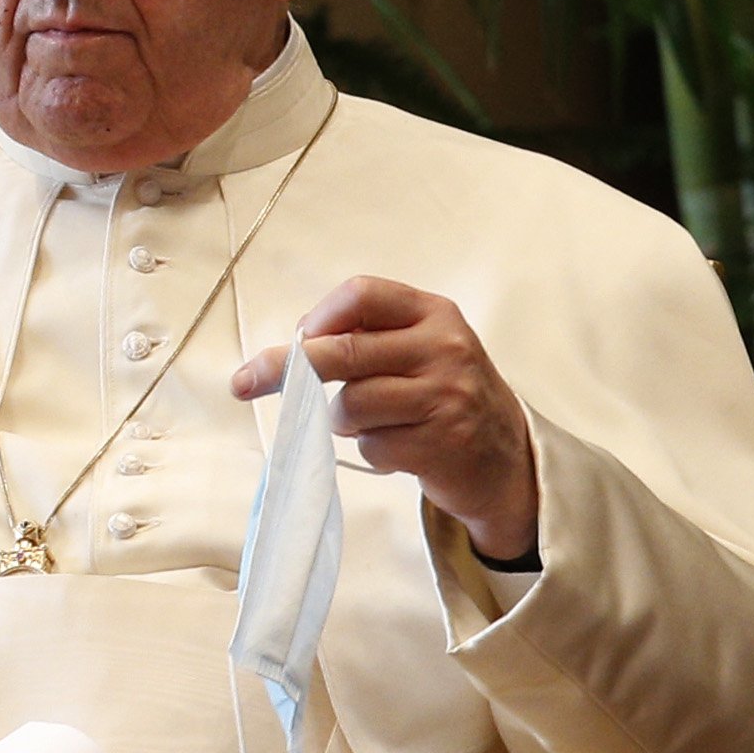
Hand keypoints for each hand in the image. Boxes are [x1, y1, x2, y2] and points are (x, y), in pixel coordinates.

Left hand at [231, 275, 539, 560]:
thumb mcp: (424, 348)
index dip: (318, 316)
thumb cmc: (447, 395)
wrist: (508, 458)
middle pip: (343, 352)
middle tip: (245, 381)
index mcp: (435, 313)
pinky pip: (370, 446)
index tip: (294, 338)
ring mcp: (444, 397)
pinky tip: (400, 447)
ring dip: (341, 420)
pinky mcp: (439, 444)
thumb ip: (370, 338)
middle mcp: (444, 349)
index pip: (362, 294)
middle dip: (287, 370)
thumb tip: (293, 346)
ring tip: (371, 422)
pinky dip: (370, 451)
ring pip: (350, 405)